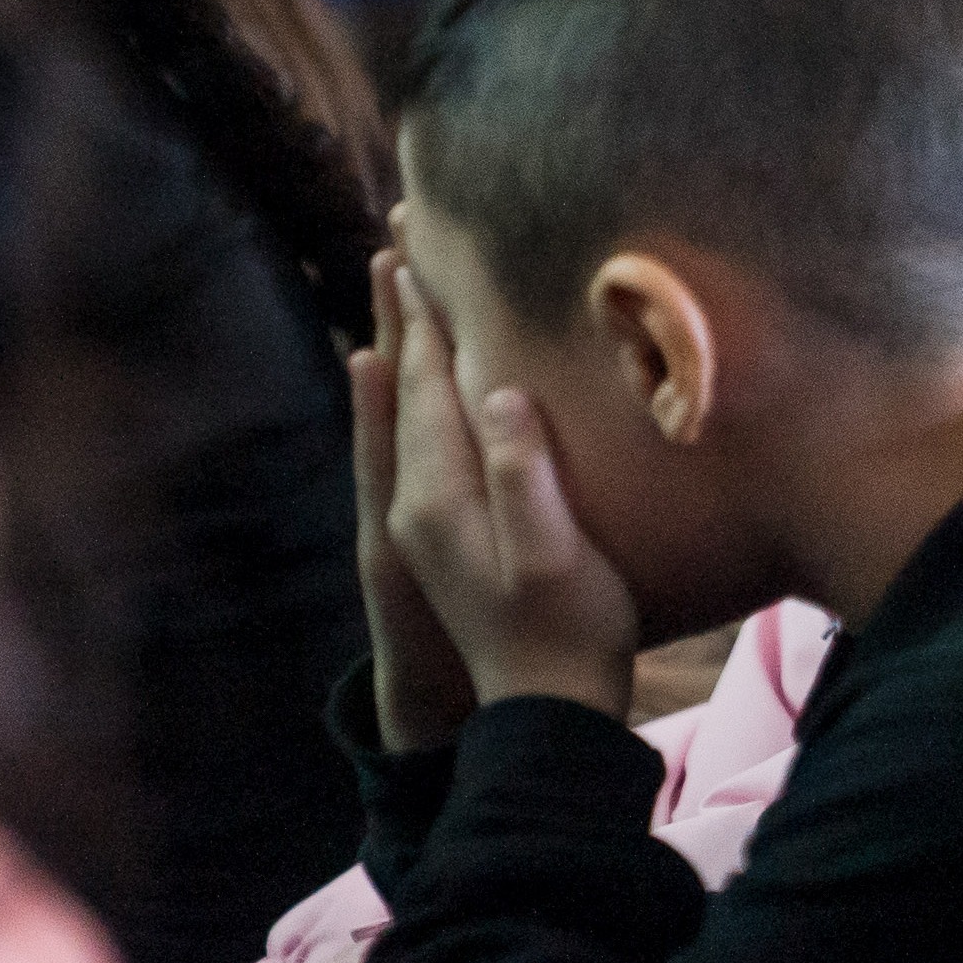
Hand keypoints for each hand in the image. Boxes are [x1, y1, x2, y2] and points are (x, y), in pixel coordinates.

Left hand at [385, 261, 640, 722]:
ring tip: (395, 299)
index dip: (424, 322)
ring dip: (399, 353)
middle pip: (401, 391)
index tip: (416, 256)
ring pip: (401, 416)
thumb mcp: (554, 553)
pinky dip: (405, 402)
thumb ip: (523, 473)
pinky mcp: (442, 536)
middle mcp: (417, 503)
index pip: (425, 388)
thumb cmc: (568, 632)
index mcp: (441, 497)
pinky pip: (411, 445)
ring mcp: (423, 523)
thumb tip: (497, 394)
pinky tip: (409, 390)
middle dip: (401, 320)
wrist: (544, 713)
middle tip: (394, 249)